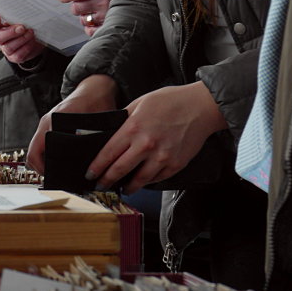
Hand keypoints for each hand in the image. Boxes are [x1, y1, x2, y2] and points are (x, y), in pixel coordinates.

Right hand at [0, 12, 44, 63]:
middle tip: (22, 28)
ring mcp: (6, 49)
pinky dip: (27, 47)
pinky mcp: (14, 57)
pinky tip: (32, 40)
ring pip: (9, 47)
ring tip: (31, 33)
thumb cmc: (27, 27)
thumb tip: (21, 10)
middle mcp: (1, 38)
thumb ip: (18, 16)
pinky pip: (18, 54)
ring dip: (22, 39)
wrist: (36, 40)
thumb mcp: (22, 19)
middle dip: (11, 32)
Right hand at [26, 74, 118, 173]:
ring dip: (47, 161)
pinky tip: (64, 161)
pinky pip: (45, 144)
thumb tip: (89, 163)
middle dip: (43, 168)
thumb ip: (88, 141)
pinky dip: (50, 154)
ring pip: (39, 149)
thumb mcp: (93, 123)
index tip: (52, 177)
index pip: (35, 151)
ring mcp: (48, 124)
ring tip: (63, 172)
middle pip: (34, 153)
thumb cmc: (96, 101)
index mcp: (51, 122)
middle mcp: (46, 123)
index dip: (41, 168)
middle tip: (59, 179)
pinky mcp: (53, 126)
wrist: (96, 88)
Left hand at [59, 0, 110, 35]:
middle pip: (76, 8)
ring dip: (84, 17)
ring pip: (82, 20)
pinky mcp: (108, 26)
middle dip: (76, 7)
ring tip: (92, 13)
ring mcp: (105, 15)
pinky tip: (94, 22)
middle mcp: (102, 2)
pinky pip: (90, 30)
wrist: (136, 0)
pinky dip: (90, 28)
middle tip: (82, 5)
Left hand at [87, 82, 227, 192]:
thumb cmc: (171, 101)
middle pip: (120, 170)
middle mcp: (146, 145)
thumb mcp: (140, 103)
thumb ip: (124, 119)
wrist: (201, 107)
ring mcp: (162, 157)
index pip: (108, 153)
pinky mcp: (175, 165)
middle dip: (107, 180)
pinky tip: (142, 181)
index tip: (90, 174)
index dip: (97, 167)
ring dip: (128, 187)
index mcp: (134, 128)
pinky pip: (157, 179)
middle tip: (100, 185)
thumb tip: (109, 133)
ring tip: (122, 188)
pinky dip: (147, 182)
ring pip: (139, 180)